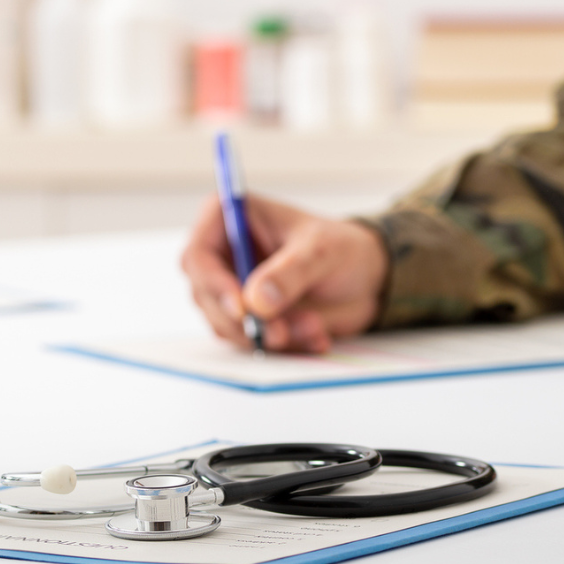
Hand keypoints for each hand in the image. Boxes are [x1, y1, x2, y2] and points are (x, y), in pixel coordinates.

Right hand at [180, 193, 388, 352]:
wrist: (365, 279)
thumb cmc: (341, 249)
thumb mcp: (322, 252)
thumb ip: (290, 273)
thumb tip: (256, 300)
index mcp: (227, 218)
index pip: (198, 255)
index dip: (213, 284)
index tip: (242, 309)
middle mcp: (221, 255)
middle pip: (206, 296)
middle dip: (243, 321)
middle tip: (280, 333)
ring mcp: (229, 289)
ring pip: (226, 325)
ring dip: (268, 334)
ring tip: (312, 327)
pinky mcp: (244, 318)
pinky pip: (248, 341)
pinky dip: (281, 345)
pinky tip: (313, 334)